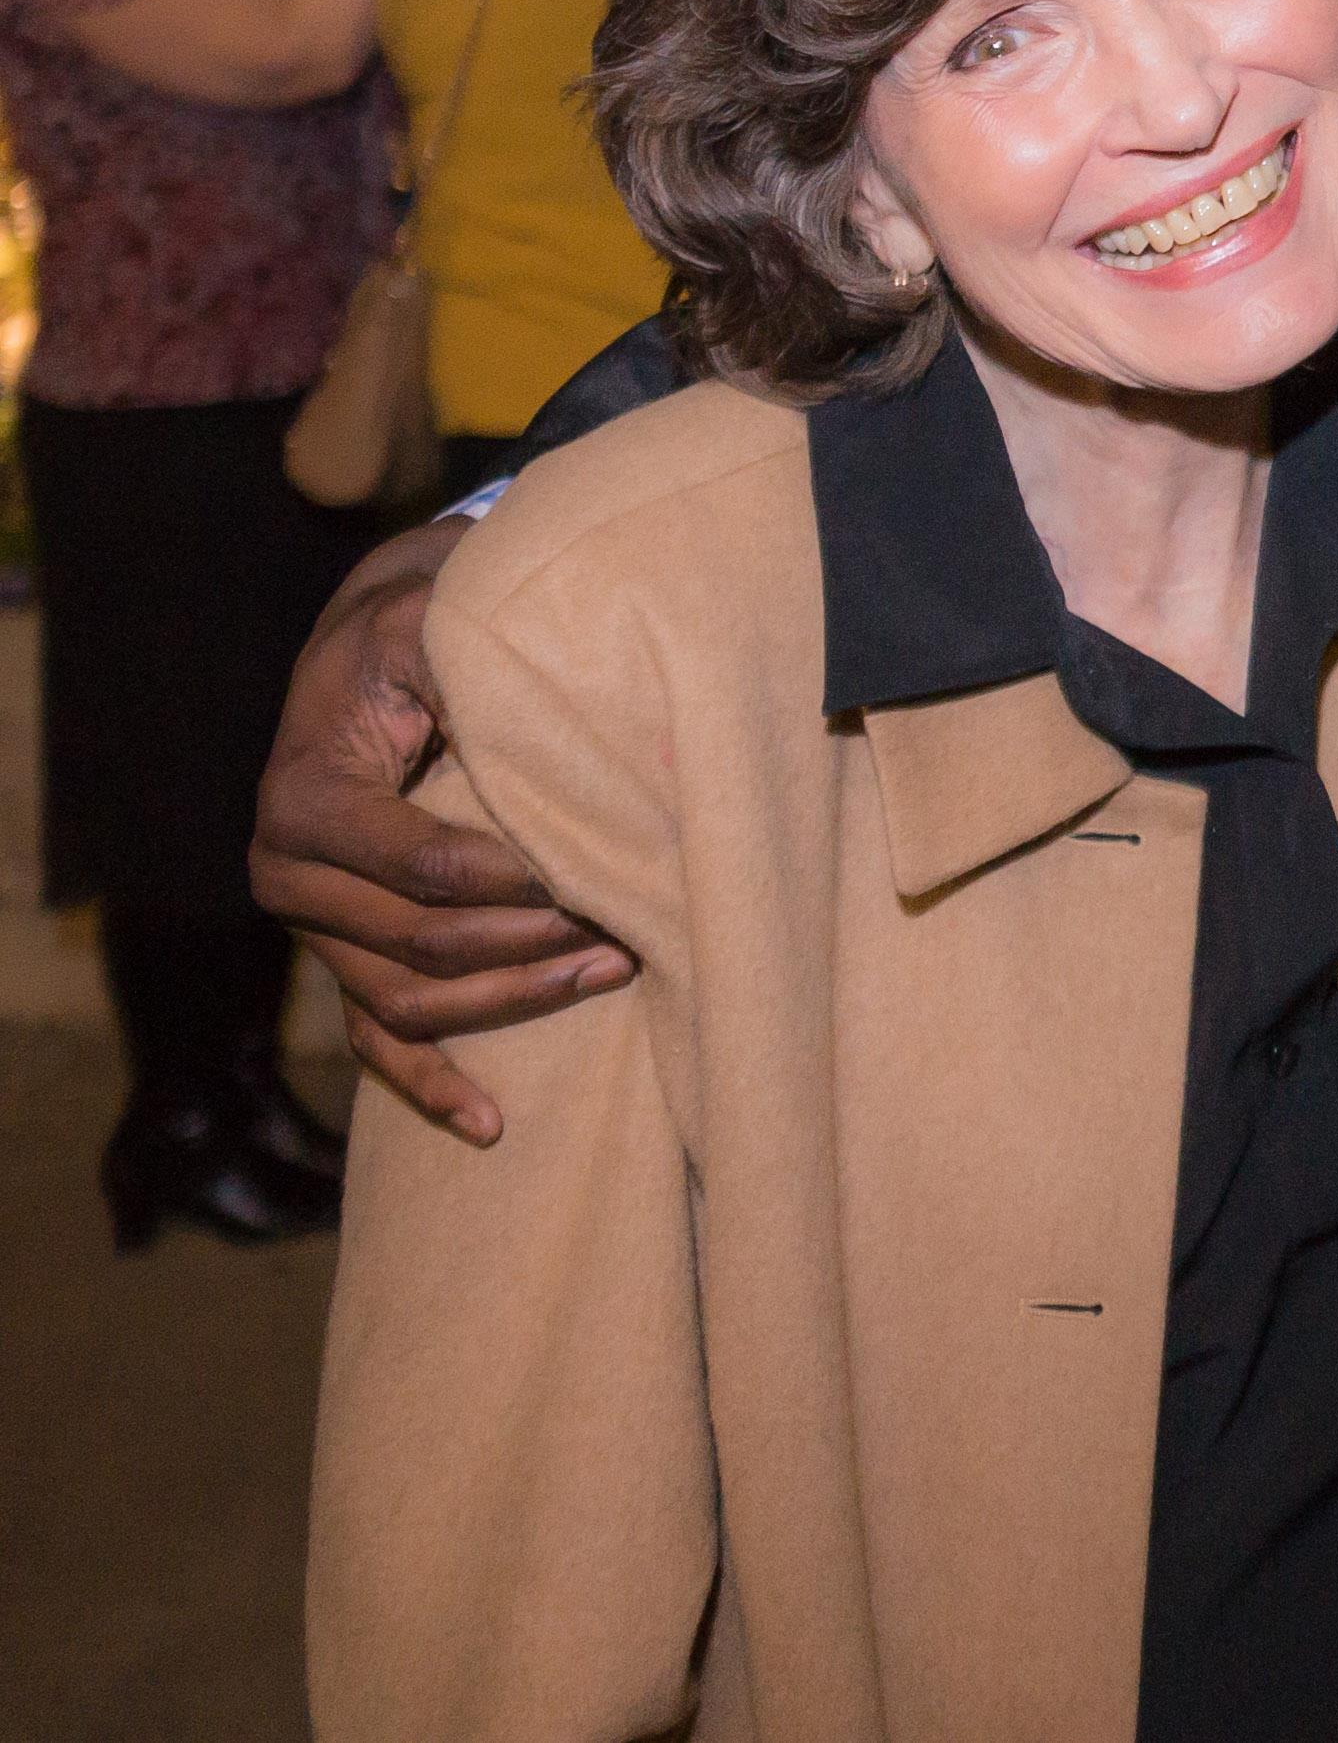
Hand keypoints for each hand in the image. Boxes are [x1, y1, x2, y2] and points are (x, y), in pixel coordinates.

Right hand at [246, 521, 630, 1144]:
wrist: (377, 646)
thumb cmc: (419, 630)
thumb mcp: (436, 624)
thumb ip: (474, 669)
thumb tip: (558, 732)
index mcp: (304, 803)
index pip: (426, 866)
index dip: (521, 879)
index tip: (610, 866)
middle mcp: (290, 878)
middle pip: (423, 943)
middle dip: (535, 943)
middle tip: (637, 924)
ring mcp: (315, 931)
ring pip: (412, 1001)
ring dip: (513, 1005)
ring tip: (619, 970)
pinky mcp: (343, 958)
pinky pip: (378, 1039)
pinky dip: (432, 1084)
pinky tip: (491, 1123)